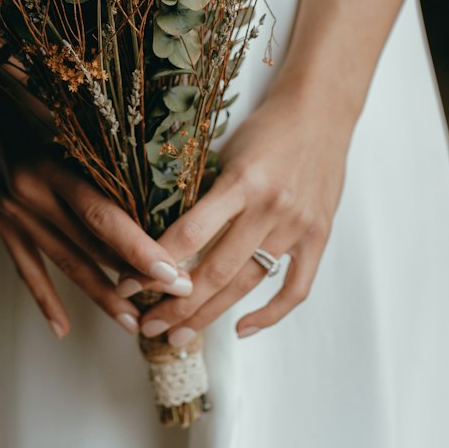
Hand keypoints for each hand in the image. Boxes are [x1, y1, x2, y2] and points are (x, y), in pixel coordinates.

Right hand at [0, 52, 194, 338]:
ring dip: (100, 295)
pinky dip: (46, 298)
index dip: (137, 247)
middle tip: (173, 298)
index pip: (102, 215)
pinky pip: (26, 268)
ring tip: (133, 322)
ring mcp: (10, 211)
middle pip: (88, 245)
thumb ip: (109, 161)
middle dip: (133, 275)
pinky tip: (63, 327)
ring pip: (64, 262)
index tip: (172, 272)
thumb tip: (164, 199)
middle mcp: (28, 191)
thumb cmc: (46, 107)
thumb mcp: (78, 125)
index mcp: (52, 164)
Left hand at [123, 85, 351, 344]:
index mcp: (240, 181)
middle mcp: (269, 207)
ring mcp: (296, 226)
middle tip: (147, 326)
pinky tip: (241, 328)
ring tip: (178, 336)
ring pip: (247, 284)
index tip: (127, 284)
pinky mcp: (318, 237)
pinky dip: (269, 315)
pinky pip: (295, 288)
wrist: (321, 111)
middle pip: (216, 271)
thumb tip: (161, 235)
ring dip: (210, 315)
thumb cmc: (266, 127)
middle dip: (176, 305)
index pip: (189, 234)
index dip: (155, 265)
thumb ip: (202, 192)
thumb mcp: (224, 150)